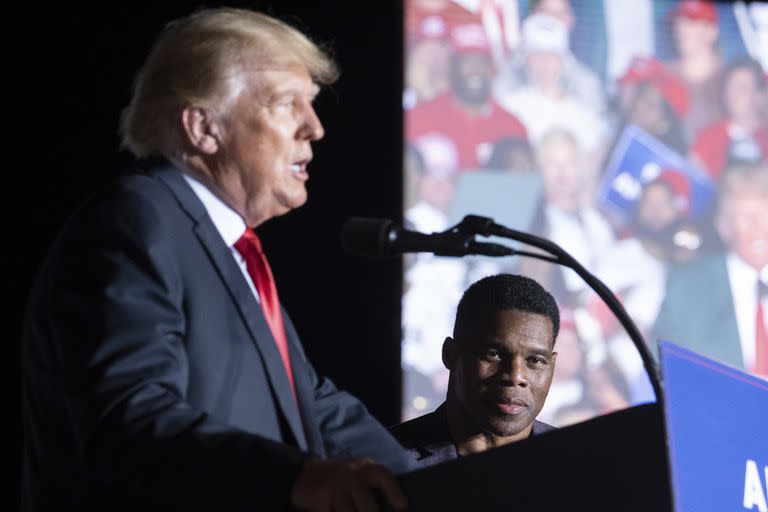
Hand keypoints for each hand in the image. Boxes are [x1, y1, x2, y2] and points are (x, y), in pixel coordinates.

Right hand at [290, 457, 407, 511]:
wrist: (307, 474)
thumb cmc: (343, 480)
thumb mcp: (359, 475)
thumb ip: (373, 487)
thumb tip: (397, 509)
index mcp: (366, 469)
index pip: (383, 476)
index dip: (394, 491)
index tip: (402, 507)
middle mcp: (351, 476)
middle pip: (367, 505)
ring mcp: (335, 487)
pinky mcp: (320, 498)